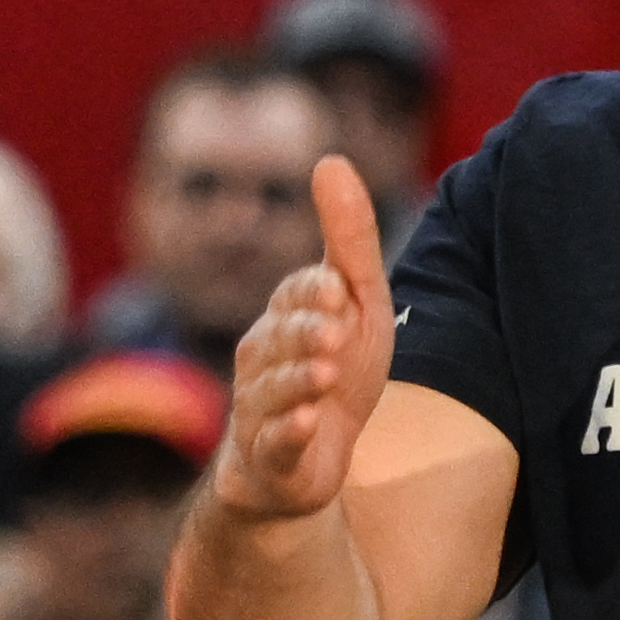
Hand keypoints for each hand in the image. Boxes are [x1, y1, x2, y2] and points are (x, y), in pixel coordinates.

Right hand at [210, 155, 394, 522]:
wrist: (313, 459)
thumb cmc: (337, 368)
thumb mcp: (358, 304)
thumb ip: (348, 238)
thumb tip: (331, 160)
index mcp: (286, 316)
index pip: (296, 294)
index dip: (314, 292)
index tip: (337, 289)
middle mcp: (263, 358)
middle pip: (279, 340)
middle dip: (305, 336)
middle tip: (334, 335)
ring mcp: (261, 408)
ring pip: (272, 390)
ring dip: (298, 383)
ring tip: (325, 377)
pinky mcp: (269, 455)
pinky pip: (271, 442)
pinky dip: (286, 433)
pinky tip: (304, 424)